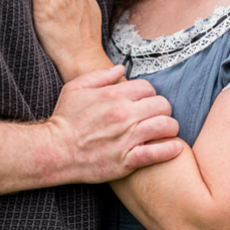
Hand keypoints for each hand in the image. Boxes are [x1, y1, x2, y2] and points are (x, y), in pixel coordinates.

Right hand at [46, 65, 182, 182]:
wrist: (55, 151)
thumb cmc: (64, 119)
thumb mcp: (75, 88)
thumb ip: (99, 75)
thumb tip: (121, 69)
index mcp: (112, 95)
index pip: (147, 87)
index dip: (148, 93)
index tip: (143, 101)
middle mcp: (123, 115)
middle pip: (162, 104)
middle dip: (161, 108)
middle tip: (155, 115)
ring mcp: (127, 138)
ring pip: (166, 126)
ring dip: (169, 126)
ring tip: (165, 130)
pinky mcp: (128, 160)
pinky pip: (159, 152)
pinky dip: (171, 149)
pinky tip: (174, 146)